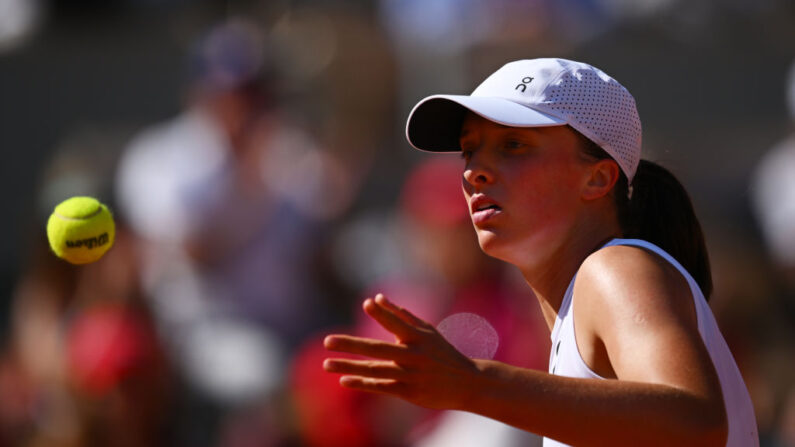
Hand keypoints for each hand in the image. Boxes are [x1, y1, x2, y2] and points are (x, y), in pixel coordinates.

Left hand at [323, 294, 479, 409]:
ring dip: (349, 367)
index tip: (366, 304)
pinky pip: (381, 386)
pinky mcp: (409, 392)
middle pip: (377, 349)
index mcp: (418, 337)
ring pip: (374, 370)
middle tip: (327, 341)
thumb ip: (401, 315)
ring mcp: (410, 375)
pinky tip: (344, 380)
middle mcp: (413, 355)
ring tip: (326, 364)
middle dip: (351, 345)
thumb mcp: (427, 331)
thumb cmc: (442, 353)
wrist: (467, 382)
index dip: (382, 313)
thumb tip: (375, 298)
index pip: (397, 323)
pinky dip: (363, 383)